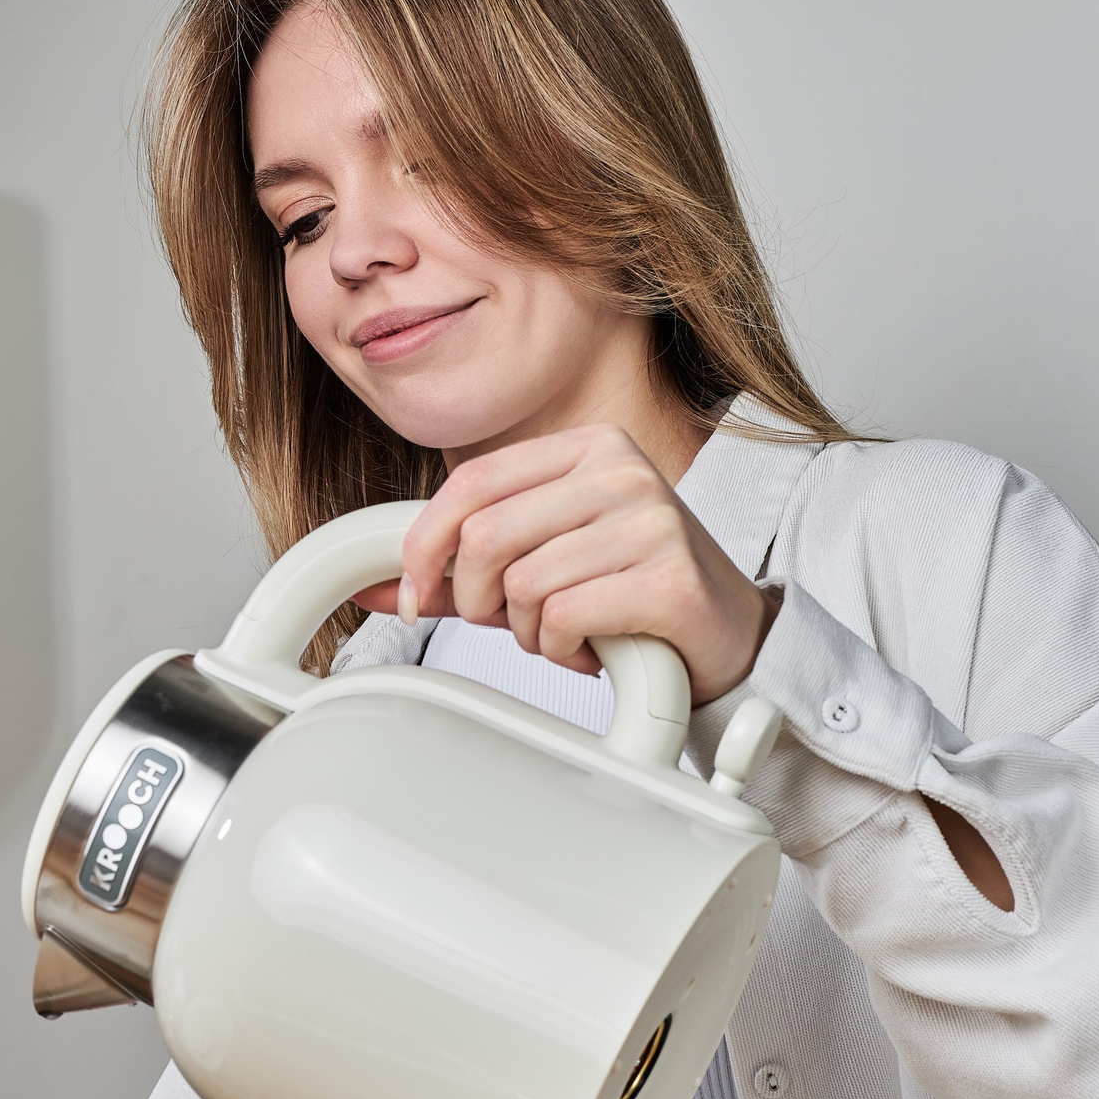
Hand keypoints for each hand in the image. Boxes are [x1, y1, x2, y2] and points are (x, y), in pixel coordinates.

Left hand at [357, 423, 772, 704]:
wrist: (729, 635)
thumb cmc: (628, 593)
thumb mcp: (541, 563)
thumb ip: (460, 569)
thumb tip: (369, 585)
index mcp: (584, 448)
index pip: (469, 484)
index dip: (423, 547)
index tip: (414, 594)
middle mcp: (619, 469)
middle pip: (484, 538)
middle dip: (475, 600)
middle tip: (509, 622)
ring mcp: (650, 517)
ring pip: (522, 584)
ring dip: (528, 632)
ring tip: (566, 632)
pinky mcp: (668, 574)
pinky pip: (564, 617)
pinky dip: (562, 650)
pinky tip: (594, 647)